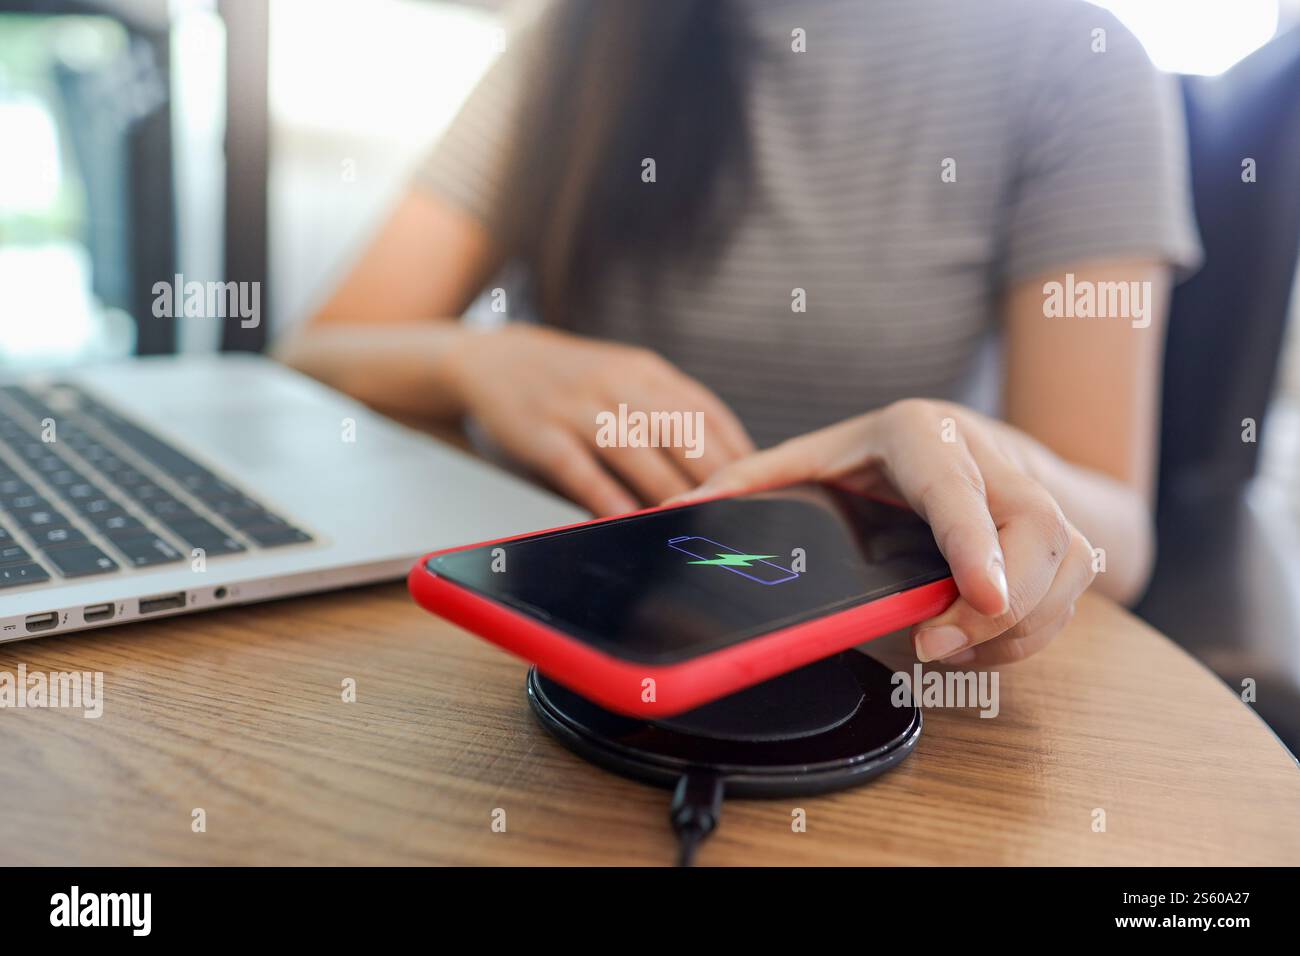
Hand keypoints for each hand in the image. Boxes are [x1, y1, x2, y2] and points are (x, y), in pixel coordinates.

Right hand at [446, 324, 754, 514]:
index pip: (705, 412)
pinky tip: (628, 520)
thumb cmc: (573, 380)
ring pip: (634, 449)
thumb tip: (728, 461)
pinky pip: (578, 467)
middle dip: (713, 475)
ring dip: (668, 490)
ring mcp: (577, 406)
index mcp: (645, 371)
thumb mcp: (625, 376)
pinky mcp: (540, 432)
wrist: (491, 357)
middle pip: (678, 431)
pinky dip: (605, 495)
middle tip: (741, 514)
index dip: (737, 451)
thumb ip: (669, 411)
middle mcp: (616, 383)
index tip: (763, 487)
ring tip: (697, 525)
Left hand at [677, 399, 1095, 665]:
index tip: (980, 596)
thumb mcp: (814, 458)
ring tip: (950, 647)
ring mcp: (1032, 492)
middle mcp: (986, 457)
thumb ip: (752, 482)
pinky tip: (981, 641)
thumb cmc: (878, 457)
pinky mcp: (1063, 531)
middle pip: (1035, 531)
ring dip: (1018, 626)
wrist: (968, 439)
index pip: (955, 488)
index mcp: (921, 434)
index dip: (972, 541)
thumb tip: (676, 509)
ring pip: (1065, 566)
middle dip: (1003, 604)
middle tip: (940, 644)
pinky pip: (1072, 591)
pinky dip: (1031, 631)